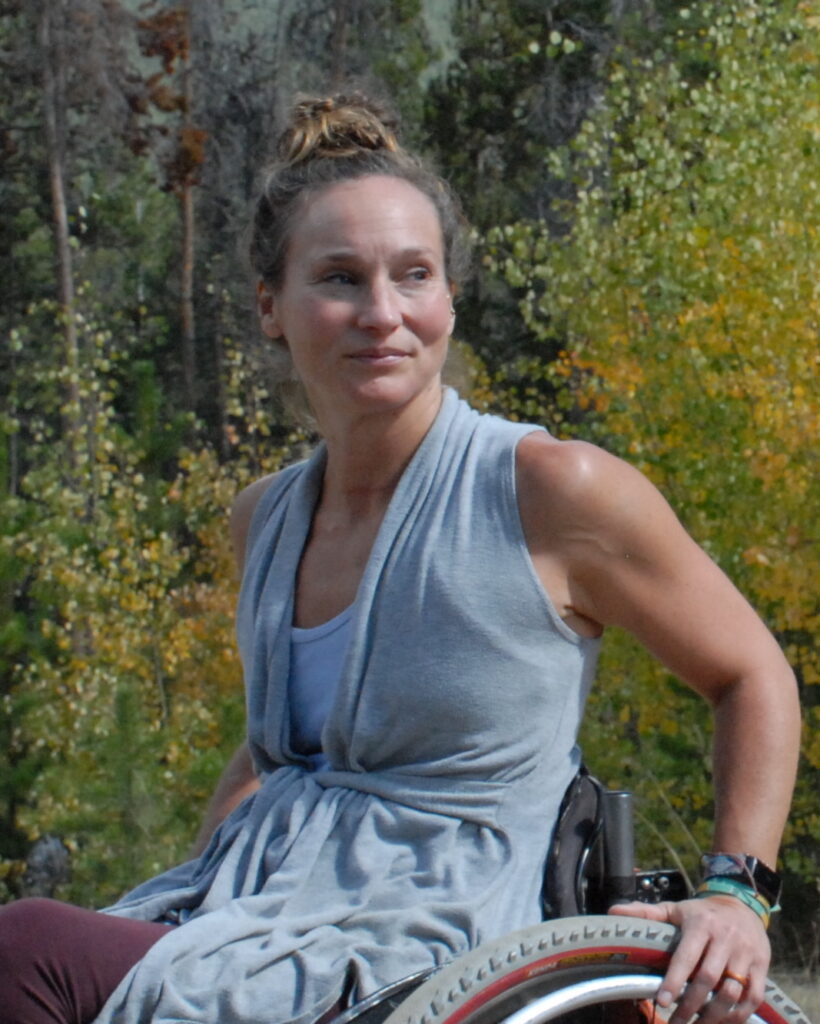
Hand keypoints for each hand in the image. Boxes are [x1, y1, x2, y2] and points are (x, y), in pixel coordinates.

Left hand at [610, 895, 769, 1023]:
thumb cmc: (701, 913)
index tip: (660, 1001)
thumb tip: (612, 911)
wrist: (742, 905)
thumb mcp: (674, 909)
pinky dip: (739, 1015)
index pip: (686, 956)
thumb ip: (645, 913)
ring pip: (731, 992)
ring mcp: (746, 953)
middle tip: (674, 1021)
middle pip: (708, 979)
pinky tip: (723, 1022)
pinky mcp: (762, 966)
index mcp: (701, 924)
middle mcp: (725, 938)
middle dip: (690, 1005)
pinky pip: (753, 997)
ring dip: (713, 1015)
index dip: (674, 980)